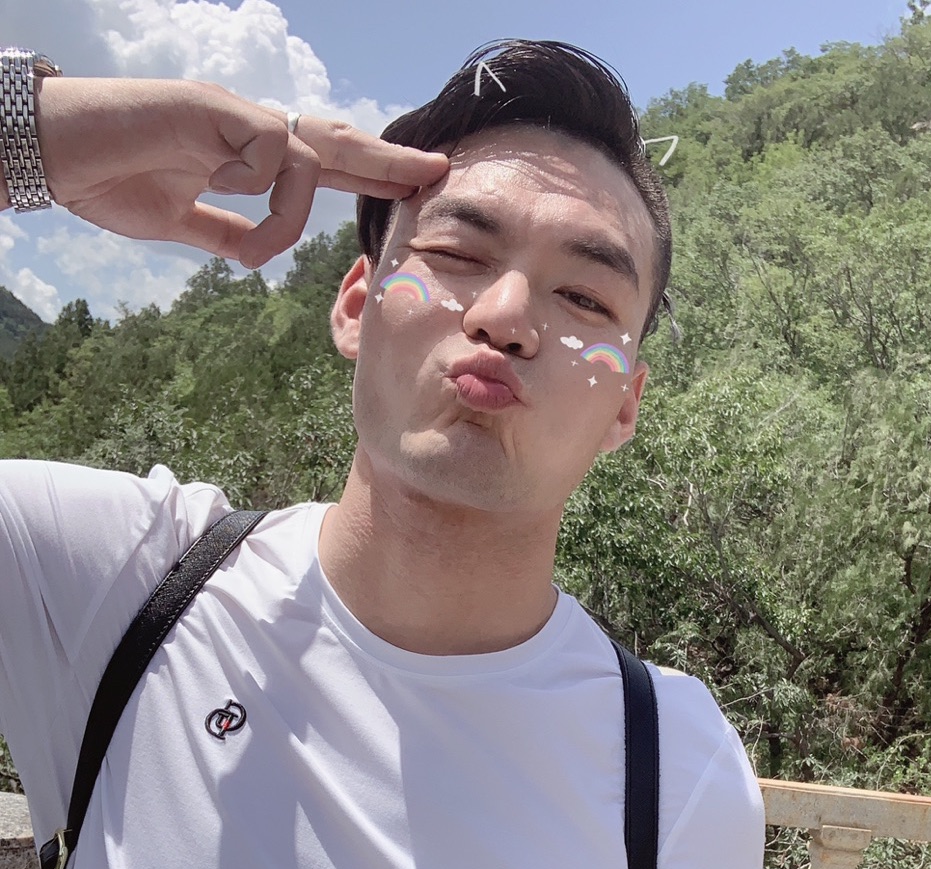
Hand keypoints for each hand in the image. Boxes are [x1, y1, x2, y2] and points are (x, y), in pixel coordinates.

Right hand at [27, 77, 448, 267]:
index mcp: (245, 157)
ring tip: (256, 249)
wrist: (53, 155)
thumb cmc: (107, 178)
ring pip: (305, 159)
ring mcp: (233, 116)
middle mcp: (248, 131)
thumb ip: (223, 233)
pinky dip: (263, 191)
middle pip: (336, 142)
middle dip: (387, 159)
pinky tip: (221, 192)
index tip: (414, 185)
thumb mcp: (179, 222)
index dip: (369, 173)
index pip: (323, 164)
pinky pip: (272, 152)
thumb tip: (257, 258)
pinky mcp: (214, 108)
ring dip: (291, 216)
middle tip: (437, 169)